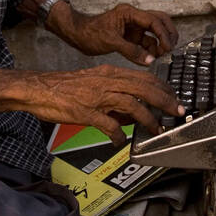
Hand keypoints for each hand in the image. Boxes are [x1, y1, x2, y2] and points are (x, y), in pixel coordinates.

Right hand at [0, 66, 183, 144]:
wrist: (38, 88)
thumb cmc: (65, 87)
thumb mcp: (94, 84)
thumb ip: (115, 96)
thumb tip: (134, 113)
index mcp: (110, 74)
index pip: (144, 77)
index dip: (163, 89)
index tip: (174, 99)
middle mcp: (106, 82)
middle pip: (144, 88)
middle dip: (164, 101)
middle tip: (177, 112)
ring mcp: (97, 97)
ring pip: (131, 104)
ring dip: (147, 118)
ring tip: (156, 129)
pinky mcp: (85, 112)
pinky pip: (107, 124)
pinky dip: (118, 134)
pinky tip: (121, 142)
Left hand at [55, 4, 179, 65]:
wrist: (76, 35)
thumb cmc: (89, 33)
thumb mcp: (110, 42)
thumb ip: (131, 51)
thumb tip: (150, 60)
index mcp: (129, 13)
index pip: (153, 20)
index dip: (163, 33)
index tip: (167, 47)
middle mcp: (134, 18)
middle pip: (159, 21)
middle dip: (168, 34)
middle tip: (171, 48)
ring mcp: (133, 28)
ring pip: (155, 33)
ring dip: (160, 43)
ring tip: (161, 56)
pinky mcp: (131, 37)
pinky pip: (146, 42)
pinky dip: (151, 50)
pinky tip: (152, 59)